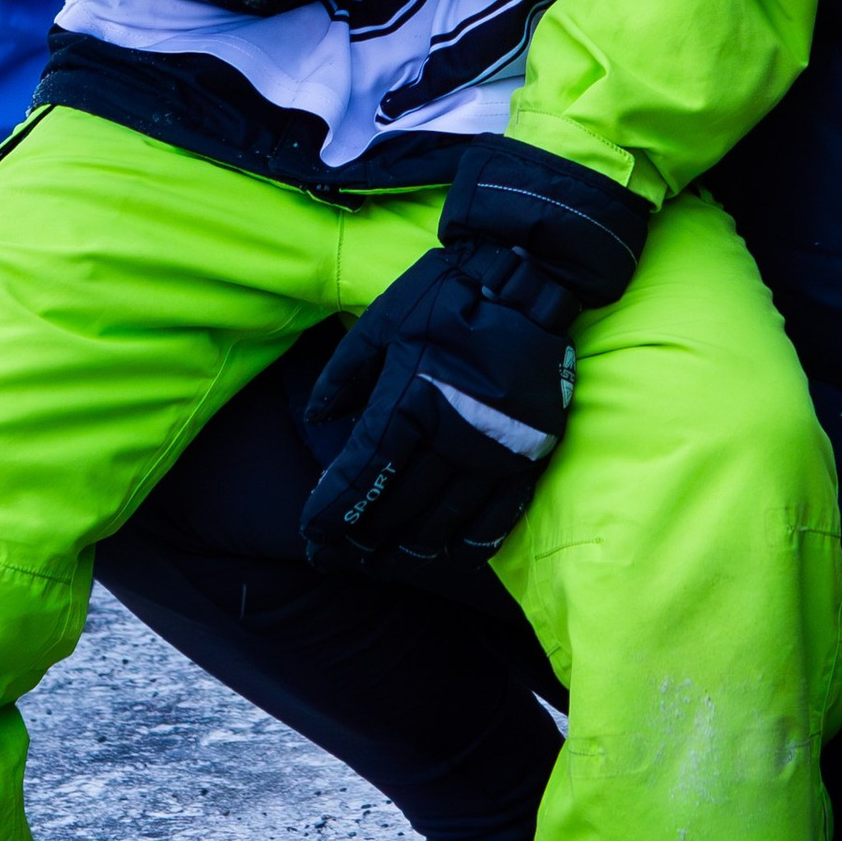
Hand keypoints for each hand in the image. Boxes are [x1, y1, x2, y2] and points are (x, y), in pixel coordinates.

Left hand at [300, 140, 650, 566]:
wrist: (529, 278)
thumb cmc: (448, 295)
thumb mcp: (381, 322)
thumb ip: (343, 375)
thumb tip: (316, 420)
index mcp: (408, 401)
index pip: (361, 479)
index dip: (332, 515)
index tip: (312, 536)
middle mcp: (450, 436)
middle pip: (395, 509)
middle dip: (358, 541)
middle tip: (335, 559)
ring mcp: (493, 451)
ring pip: (442, 522)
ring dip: (405, 551)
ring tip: (380, 562)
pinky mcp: (529, 455)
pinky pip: (496, 517)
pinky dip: (467, 544)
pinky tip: (445, 557)